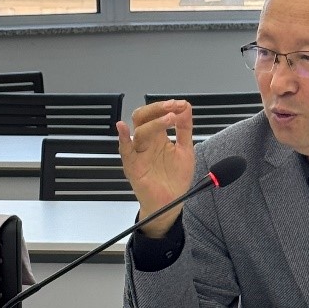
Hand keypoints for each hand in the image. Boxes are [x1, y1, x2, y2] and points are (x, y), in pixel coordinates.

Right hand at [117, 99, 195, 236]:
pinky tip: (122, 128)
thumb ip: (185, 129)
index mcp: (159, 137)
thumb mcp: (186, 150)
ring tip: (170, 118)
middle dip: (157, 109)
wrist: (171, 203)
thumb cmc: (175, 179)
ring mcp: (139, 153)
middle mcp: (147, 142)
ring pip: (139, 131)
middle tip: (172, 106)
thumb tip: (186, 108)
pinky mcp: (133, 166)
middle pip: (143, 117)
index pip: (157, 114)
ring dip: (154, 122)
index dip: (168, 107)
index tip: (181, 105)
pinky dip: (123, 138)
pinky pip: (125, 150)